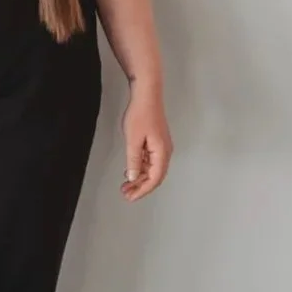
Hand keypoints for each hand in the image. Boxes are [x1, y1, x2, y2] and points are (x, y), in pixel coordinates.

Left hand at [120, 82, 172, 201]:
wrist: (146, 95)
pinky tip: (130, 170)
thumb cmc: (141, 114)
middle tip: (126, 194)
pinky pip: (150, 160)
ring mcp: (161, 147)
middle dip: (141, 187)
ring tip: (126, 185)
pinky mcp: (156, 142)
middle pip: (155, 176)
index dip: (143, 190)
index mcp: (162, 152)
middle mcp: (165, 151)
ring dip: (139, 178)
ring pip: (152, 169)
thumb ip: (133, 160)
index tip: (131, 197)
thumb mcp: (133, 140)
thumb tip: (132, 177)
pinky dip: (140, 167)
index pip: (154, 179)